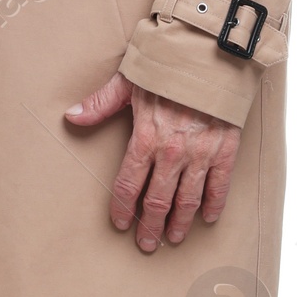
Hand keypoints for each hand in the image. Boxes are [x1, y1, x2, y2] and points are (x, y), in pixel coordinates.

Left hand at [65, 71, 240, 252]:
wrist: (210, 53)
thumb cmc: (167, 66)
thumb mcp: (128, 82)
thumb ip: (100, 104)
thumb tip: (71, 116)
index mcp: (146, 138)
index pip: (128, 185)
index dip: (122, 208)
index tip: (120, 223)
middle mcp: (173, 153)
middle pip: (158, 200)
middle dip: (150, 225)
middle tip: (146, 243)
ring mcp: (201, 153)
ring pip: (188, 199)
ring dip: (180, 222)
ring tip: (173, 238)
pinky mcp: (226, 149)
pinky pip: (220, 185)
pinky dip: (214, 204)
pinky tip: (208, 218)